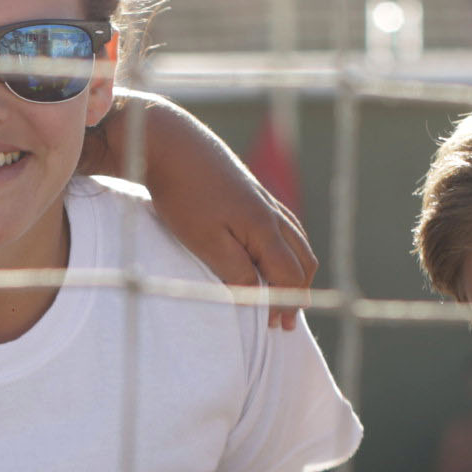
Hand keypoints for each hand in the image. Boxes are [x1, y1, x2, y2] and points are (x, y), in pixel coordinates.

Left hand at [99, 96, 318, 330]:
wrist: (169, 143)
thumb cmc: (183, 195)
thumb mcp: (205, 242)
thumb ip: (236, 272)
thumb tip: (260, 297)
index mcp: (266, 228)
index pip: (290, 277)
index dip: (287, 305)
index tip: (278, 329)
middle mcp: (272, 213)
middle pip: (302, 260)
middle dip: (298, 291)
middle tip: (285, 320)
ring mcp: (264, 199)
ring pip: (296, 241)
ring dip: (295, 270)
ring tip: (284, 292)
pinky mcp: (251, 190)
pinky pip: (283, 224)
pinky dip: (287, 248)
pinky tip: (271, 254)